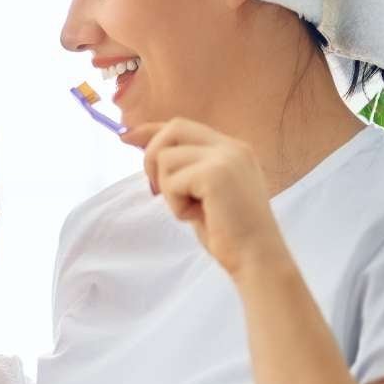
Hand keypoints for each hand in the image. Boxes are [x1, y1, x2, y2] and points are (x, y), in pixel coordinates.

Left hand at [122, 118, 291, 278]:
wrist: (256, 257)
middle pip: (173, 128)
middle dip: (152, 156)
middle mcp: (232, 147)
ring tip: (192, 210)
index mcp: (232, 149)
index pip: (182, 126)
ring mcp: (226, 158)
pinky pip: (171, 181)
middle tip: (156, 190)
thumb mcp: (202, 192)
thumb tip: (144, 148)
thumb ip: (185, 169)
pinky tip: (197, 217)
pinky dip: (176, 205)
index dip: (151, 130)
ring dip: (169, 190)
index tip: (127, 136)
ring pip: (166, 158)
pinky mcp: (216, 174)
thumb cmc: (227, 232)